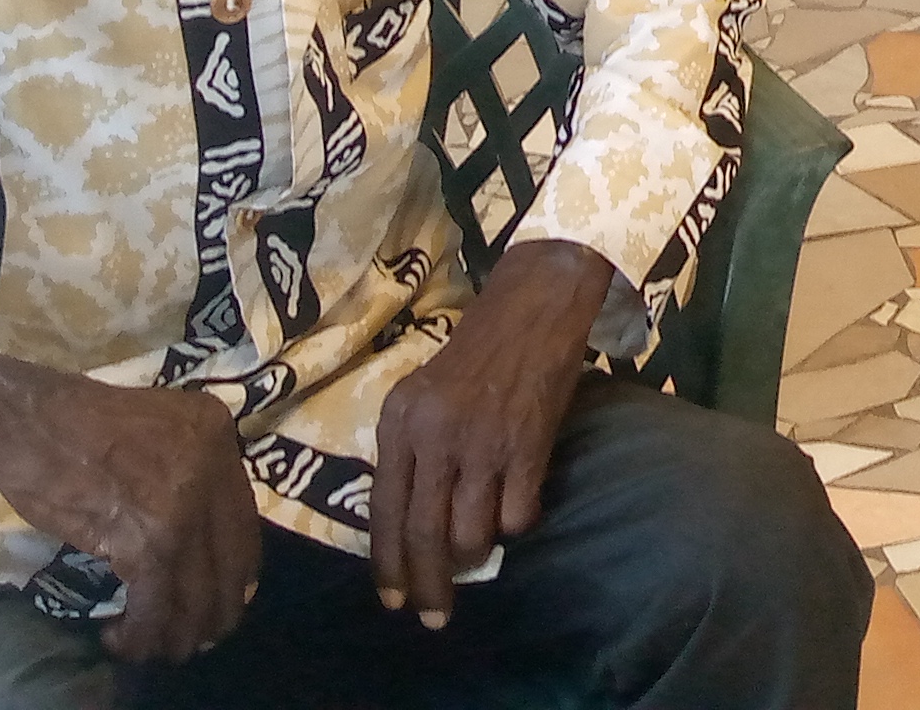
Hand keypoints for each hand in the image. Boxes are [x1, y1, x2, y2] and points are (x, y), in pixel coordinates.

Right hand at [0, 356, 261, 665]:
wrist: (31, 424)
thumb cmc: (78, 424)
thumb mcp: (160, 426)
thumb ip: (190, 467)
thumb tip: (200, 534)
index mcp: (217, 435)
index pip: (245, 522)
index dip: (234, 571)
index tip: (219, 596)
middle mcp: (213, 470)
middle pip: (232, 565)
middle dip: (214, 611)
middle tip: (193, 636)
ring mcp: (184, 508)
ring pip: (198, 596)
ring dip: (178, 634)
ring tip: (154, 646)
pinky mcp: (147, 543)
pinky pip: (155, 607)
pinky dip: (140, 635)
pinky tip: (119, 638)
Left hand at [369, 239, 606, 628]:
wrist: (534, 304)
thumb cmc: (475, 349)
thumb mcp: (422, 393)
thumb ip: (412, 449)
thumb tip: (411, 521)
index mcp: (401, 422)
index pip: (385, 511)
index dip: (389, 564)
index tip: (394, 600)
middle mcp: (435, 435)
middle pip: (425, 533)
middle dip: (430, 584)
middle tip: (436, 615)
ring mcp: (483, 441)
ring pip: (471, 533)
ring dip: (476, 552)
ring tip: (480, 547)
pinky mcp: (528, 444)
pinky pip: (517, 515)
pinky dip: (516, 523)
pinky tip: (518, 505)